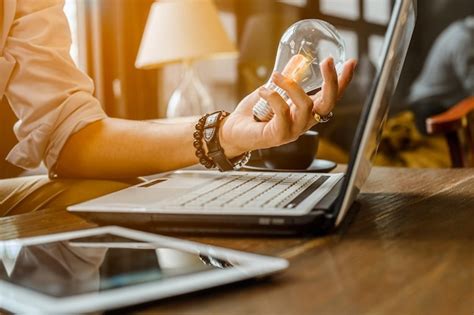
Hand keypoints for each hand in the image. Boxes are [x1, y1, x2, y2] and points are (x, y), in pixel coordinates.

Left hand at [220, 57, 356, 156]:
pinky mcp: (279, 135)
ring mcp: (294, 130)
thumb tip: (298, 59)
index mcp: (307, 111)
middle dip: (331, 81)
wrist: (233, 132)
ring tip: (276, 76)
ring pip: (306, 105)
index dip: (343, 80)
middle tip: (327, 61)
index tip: (351, 62)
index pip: (331, 96)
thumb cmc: (255, 113)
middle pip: (328, 103)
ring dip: (291, 86)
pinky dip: (273, 97)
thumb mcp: (274, 90)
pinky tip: (263, 91)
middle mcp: (305, 121)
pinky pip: (283, 113)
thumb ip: (287, 78)